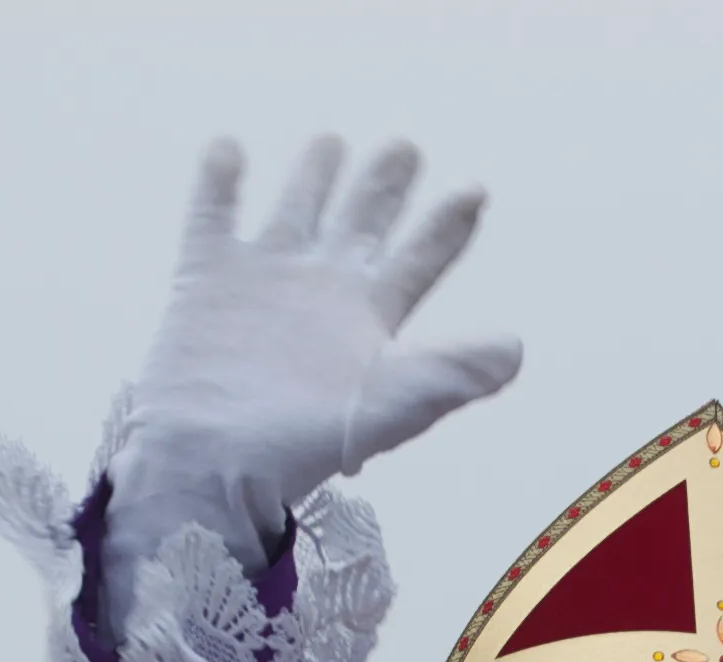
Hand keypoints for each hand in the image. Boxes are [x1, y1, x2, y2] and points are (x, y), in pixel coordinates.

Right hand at [112, 134, 521, 573]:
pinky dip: (219, 183)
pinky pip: (213, 219)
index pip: (419, 259)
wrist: (216, 461)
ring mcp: (263, 282)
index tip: (476, 189)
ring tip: (331, 139)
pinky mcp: (206, 282)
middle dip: (383, 185)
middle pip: (361, 224)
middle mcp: (321, 292)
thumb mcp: (393, 404)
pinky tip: (226, 147)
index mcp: (370, 316)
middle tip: (406, 144)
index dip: (447, 227)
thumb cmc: (305, 443)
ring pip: (295, 212)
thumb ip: (455, 371)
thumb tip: (516, 347)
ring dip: (313, 176)